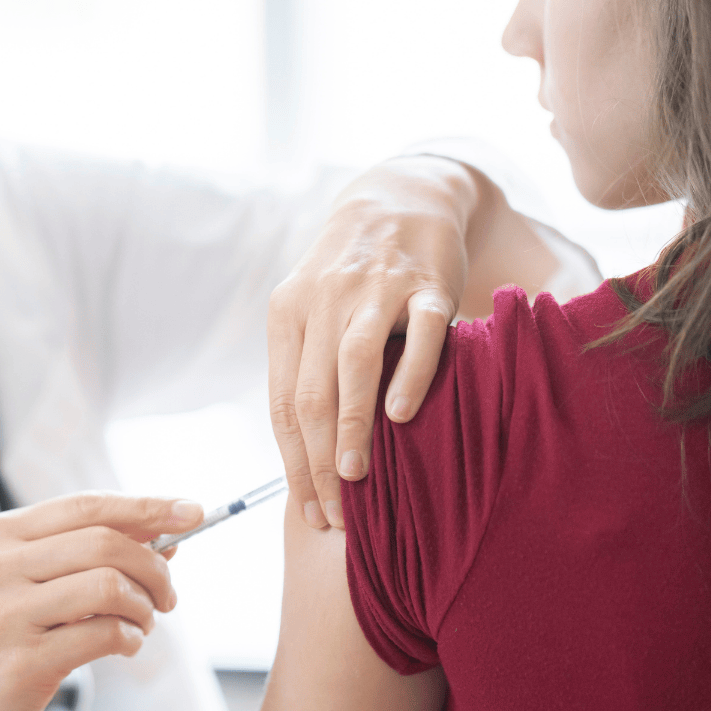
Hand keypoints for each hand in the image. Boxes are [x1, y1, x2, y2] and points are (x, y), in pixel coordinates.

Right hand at [0, 492, 203, 710]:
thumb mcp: (24, 583)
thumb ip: (83, 553)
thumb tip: (161, 532)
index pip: (87, 505)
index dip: (146, 506)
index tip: (192, 512)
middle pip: (105, 542)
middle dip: (155, 568)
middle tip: (168, 596)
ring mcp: (5, 613)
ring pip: (108, 585)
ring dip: (144, 607)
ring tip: (142, 623)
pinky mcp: (21, 661)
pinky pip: (102, 635)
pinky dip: (128, 639)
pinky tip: (123, 645)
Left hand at [268, 156, 477, 528]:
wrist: (399, 198)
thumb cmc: (351, 276)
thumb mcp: (313, 311)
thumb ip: (308, 370)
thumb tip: (306, 457)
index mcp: (288, 314)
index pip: (284, 403)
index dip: (293, 463)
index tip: (309, 510)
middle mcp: (323, 300)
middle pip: (311, 393)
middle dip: (318, 461)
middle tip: (335, 512)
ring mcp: (375, 289)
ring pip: (354, 365)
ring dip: (352, 426)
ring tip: (356, 476)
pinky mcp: (426, 283)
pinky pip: (420, 334)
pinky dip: (410, 375)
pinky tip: (402, 416)